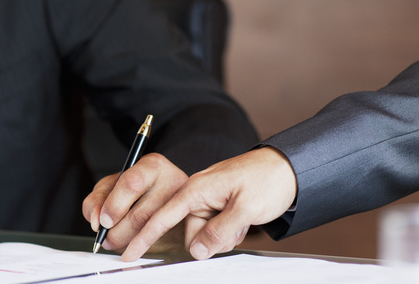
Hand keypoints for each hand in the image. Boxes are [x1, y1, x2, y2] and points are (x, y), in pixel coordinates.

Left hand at [82, 153, 188, 251]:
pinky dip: (139, 248)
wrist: (165, 199)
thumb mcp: (112, 186)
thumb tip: (97, 222)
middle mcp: (173, 181)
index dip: (114, 205)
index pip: (132, 183)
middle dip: (116, 232)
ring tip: (116, 241)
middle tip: (106, 237)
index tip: (104, 221)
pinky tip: (132, 246)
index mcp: (152, 165)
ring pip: (149, 232)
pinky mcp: (186, 226)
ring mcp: (183, 205)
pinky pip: (158, 242)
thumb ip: (98, 199)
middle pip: (140, 214)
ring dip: (125, 242)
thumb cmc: (135, 191)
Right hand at [120, 147, 296, 260]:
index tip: (129, 253)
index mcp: (196, 188)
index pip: (162, 215)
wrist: (289, 167)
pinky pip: (215, 229)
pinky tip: (243, 223)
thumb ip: (219, 231)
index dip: (144, 236)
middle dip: (209, 241)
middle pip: (189, 232)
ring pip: (204, 234)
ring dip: (222, 237)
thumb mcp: (245, 209)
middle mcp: (198, 193)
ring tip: (243, 224)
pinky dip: (228, 232)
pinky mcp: (218, 205)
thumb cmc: (267, 180)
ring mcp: (208, 199)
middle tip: (236, 232)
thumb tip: (197, 253)